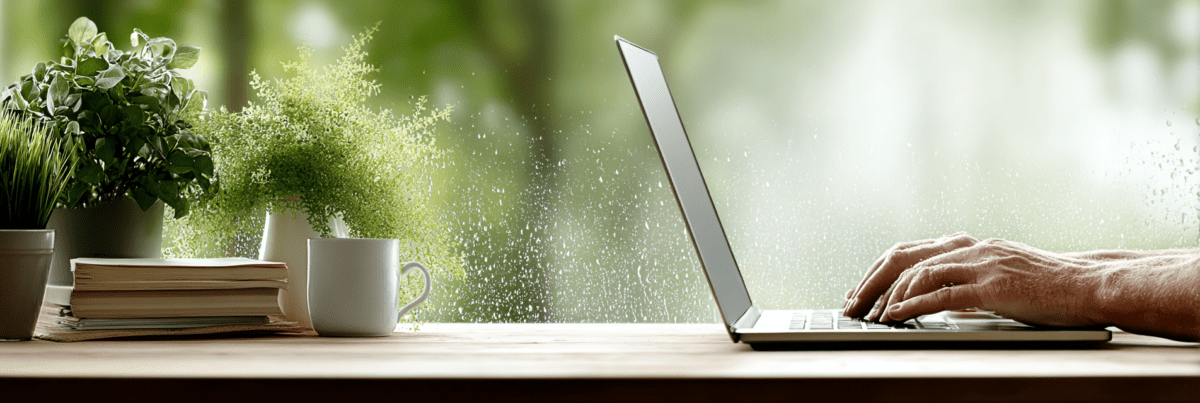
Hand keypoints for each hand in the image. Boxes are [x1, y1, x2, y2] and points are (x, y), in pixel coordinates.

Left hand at [843, 233, 1104, 327]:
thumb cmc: (1049, 287)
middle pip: (904, 258)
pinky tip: (895, 316)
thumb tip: (944, 301)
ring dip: (888, 297)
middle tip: (852, 305)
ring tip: (870, 315)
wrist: (1088, 284)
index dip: (880, 272)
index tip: (860, 292)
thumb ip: (971, 283)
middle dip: (872, 282)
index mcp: (970, 246)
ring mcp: (981, 265)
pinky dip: (912, 305)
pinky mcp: (992, 287)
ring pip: (918, 275)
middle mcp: (970, 249)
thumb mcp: (1002, 277)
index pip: (911, 253)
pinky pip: (942, 295)